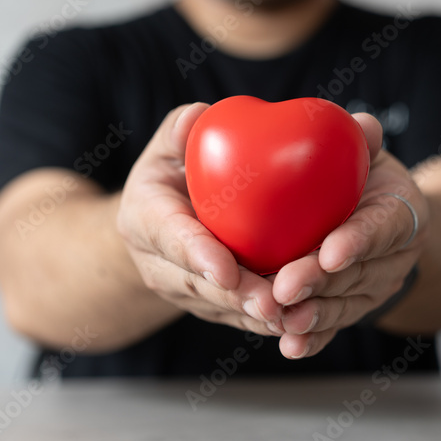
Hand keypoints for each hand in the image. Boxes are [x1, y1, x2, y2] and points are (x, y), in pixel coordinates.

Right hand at [116, 103, 285, 336]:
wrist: (154, 222)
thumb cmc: (168, 174)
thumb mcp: (166, 146)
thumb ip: (181, 129)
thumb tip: (200, 116)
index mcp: (144, 218)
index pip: (170, 237)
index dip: (196, 254)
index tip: (226, 269)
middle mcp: (158, 263)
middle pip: (199, 284)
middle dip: (237, 296)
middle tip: (272, 303)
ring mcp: (182, 291)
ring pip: (221, 308)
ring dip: (254, 316)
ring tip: (290, 318)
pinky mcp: (207, 306)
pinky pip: (235, 318)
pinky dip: (262, 323)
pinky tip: (296, 323)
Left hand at [271, 114, 428, 359]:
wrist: (379, 217)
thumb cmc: (362, 176)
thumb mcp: (368, 154)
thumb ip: (363, 141)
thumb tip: (363, 127)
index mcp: (402, 214)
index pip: (383, 228)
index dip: (359, 241)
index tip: (330, 252)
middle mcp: (395, 258)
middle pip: (358, 274)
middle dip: (321, 284)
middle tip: (285, 287)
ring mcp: (375, 289)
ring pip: (345, 305)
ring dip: (314, 316)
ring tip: (282, 319)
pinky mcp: (353, 310)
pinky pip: (333, 328)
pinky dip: (314, 340)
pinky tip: (291, 347)